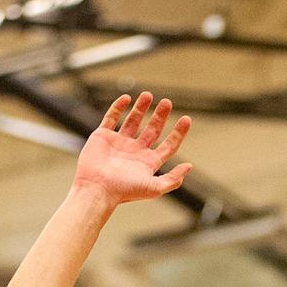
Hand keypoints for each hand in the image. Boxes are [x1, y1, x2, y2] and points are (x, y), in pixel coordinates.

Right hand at [72, 93, 192, 207]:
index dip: (178, 133)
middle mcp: (135, 152)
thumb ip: (172, 179)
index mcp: (148, 163)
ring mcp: (119, 143)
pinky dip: (118, 107)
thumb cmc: (124, 191)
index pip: (168, 146)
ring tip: (148, 94)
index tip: (187, 119)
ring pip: (133, 121)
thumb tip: (189, 167)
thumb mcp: (154, 188)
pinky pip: (112, 118)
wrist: (97, 188)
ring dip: (141, 108)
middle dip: (160, 116)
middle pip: (152, 130)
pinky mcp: (103, 136)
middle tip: (167, 102)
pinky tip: (127, 98)